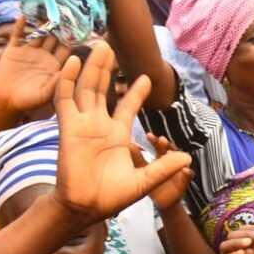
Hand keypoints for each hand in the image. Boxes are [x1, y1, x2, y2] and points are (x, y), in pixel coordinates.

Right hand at [0, 16, 71, 113]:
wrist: (7, 101)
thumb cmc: (30, 101)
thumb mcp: (47, 92)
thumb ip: (59, 79)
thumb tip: (73, 64)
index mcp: (55, 64)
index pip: (66, 47)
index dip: (71, 38)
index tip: (78, 26)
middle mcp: (44, 55)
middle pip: (53, 37)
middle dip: (58, 25)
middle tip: (64, 11)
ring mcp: (29, 51)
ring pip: (37, 33)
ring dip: (41, 22)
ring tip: (46, 8)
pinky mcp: (14, 49)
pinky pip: (18, 35)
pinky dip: (20, 25)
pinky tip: (23, 15)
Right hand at [51, 42, 190, 222]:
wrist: (87, 207)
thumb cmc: (112, 197)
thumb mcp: (144, 181)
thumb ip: (163, 168)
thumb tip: (188, 158)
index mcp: (117, 134)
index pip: (128, 106)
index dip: (137, 91)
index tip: (147, 77)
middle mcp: (99, 125)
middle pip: (103, 89)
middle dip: (108, 68)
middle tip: (113, 46)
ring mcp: (82, 124)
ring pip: (87, 88)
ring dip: (92, 67)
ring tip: (100, 46)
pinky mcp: (68, 127)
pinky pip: (65, 98)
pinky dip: (67, 80)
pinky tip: (73, 61)